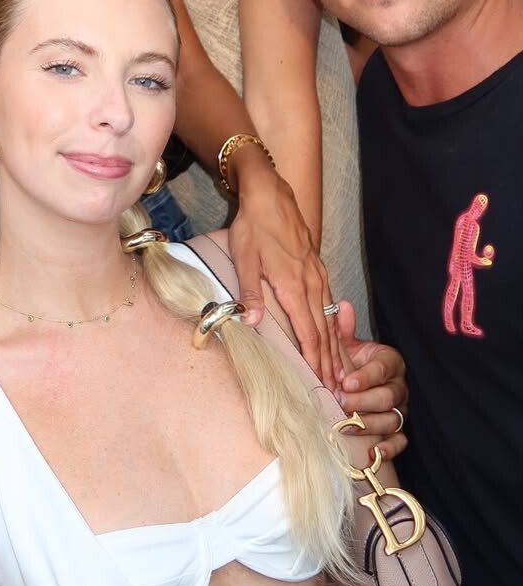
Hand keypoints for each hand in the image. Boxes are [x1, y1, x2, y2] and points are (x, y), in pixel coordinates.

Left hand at [225, 149, 340, 386]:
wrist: (271, 196)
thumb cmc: (254, 228)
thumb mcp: (244, 259)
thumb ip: (249, 293)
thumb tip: (250, 322)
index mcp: (293, 286)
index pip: (308, 332)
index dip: (314, 359)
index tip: (321, 382)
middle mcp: (311, 284)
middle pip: (324, 331)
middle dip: (330, 362)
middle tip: (338, 390)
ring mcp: (317, 275)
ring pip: (329, 319)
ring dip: (334, 347)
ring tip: (340, 371)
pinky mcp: (317, 268)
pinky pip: (329, 304)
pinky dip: (333, 326)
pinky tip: (333, 336)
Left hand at [335, 300, 407, 462]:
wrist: (354, 386)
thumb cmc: (350, 364)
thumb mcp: (345, 346)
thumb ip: (343, 329)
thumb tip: (342, 306)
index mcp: (390, 362)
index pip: (383, 368)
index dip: (366, 376)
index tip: (345, 381)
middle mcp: (398, 387)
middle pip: (388, 397)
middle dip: (363, 401)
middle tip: (341, 403)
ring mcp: (400, 410)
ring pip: (392, 420)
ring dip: (369, 425)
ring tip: (346, 426)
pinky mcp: (398, 431)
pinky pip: (400, 442)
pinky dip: (389, 449)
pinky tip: (374, 453)